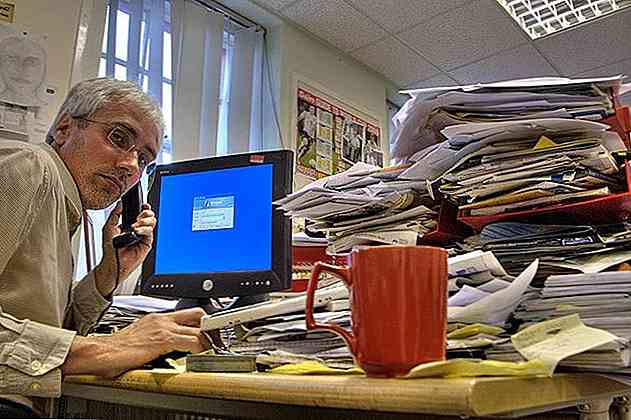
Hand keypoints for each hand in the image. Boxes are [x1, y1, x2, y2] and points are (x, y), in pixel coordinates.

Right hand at [63, 308, 208, 377]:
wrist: (100, 352)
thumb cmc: (116, 349)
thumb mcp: (141, 338)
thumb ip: (157, 339)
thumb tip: (169, 349)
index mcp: (157, 318)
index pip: (187, 312)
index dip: (202, 319)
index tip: (211, 327)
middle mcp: (162, 319)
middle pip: (197, 314)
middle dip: (209, 324)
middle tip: (216, 335)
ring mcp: (163, 328)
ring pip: (197, 327)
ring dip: (207, 338)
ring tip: (212, 346)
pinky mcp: (163, 339)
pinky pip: (190, 341)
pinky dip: (199, 347)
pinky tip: (199, 352)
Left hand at [95, 202, 156, 295]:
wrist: (113, 262)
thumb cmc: (110, 249)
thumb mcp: (109, 227)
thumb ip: (115, 214)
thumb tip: (120, 203)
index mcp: (129, 224)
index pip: (140, 213)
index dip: (143, 208)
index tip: (143, 205)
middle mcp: (138, 229)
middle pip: (149, 216)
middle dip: (146, 213)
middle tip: (139, 215)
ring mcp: (143, 236)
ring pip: (152, 222)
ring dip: (144, 221)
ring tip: (135, 226)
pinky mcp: (147, 243)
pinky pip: (150, 232)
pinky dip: (144, 229)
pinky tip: (136, 231)